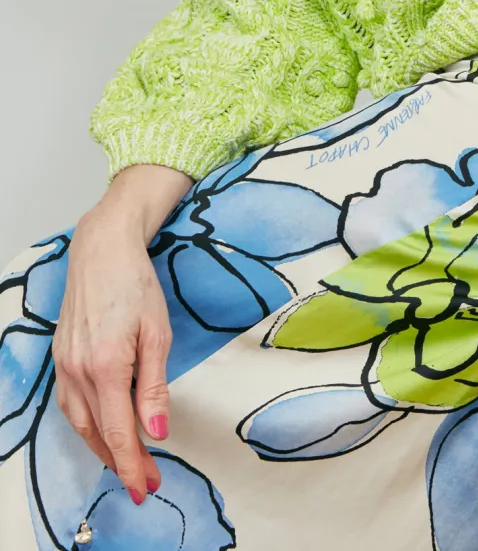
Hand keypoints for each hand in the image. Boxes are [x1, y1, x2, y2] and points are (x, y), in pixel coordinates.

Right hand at [52, 177, 186, 504]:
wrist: (102, 251)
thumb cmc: (136, 285)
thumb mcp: (158, 334)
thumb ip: (154, 388)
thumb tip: (157, 432)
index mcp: (106, 366)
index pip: (118, 432)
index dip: (132, 464)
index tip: (147, 486)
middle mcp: (78, 372)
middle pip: (98, 433)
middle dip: (122, 461)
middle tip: (145, 480)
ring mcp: (64, 366)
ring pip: (80, 423)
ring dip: (102, 447)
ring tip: (128, 462)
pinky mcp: (59, 359)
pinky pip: (71, 405)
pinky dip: (87, 424)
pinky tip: (103, 429)